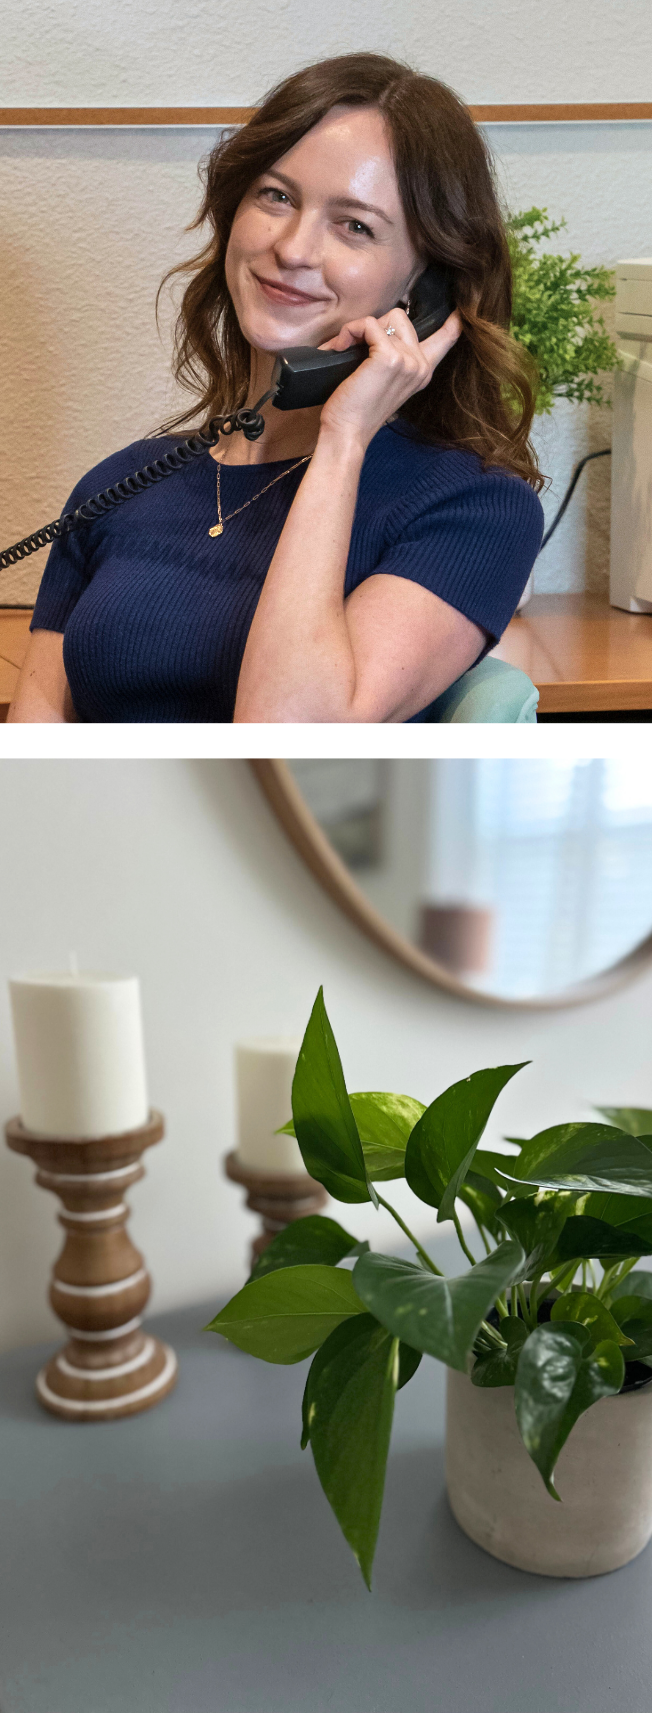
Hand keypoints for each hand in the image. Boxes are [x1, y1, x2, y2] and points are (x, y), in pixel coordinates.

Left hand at [317, 306, 461, 449]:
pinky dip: (350, 331)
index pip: (448, 337)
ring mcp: (409, 361)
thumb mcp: (385, 379)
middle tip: (358, 348)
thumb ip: (393, 355)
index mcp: (423, 371)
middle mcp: (420, 365)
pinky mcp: (390, 357)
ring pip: (386, 318)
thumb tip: (377, 326)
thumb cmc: (357, 407)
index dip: (453, 320)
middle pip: (401, 317)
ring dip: (360, 329)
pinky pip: (369, 324)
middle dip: (374, 326)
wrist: (347, 432)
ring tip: (347, 350)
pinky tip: (341, 348)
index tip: (459, 311)